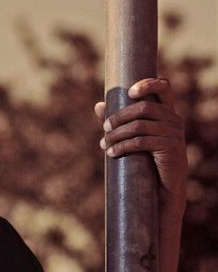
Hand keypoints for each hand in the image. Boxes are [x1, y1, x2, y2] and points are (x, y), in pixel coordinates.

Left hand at [95, 77, 187, 206]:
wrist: (165, 187)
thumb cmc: (148, 159)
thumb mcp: (135, 137)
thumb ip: (119, 120)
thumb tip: (98, 105)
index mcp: (167, 111)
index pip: (164, 87)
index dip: (148, 84)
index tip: (130, 92)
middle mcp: (173, 119)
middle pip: (143, 107)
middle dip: (120, 116)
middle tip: (104, 127)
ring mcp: (174, 133)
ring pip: (139, 126)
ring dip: (117, 135)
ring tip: (104, 144)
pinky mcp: (170, 147)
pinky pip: (141, 142)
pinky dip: (122, 147)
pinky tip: (111, 153)